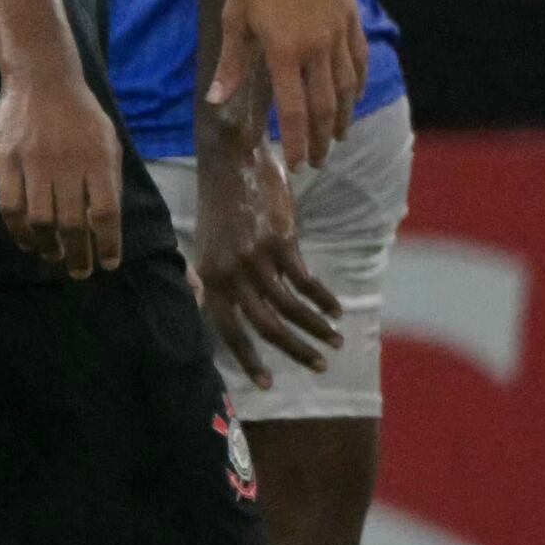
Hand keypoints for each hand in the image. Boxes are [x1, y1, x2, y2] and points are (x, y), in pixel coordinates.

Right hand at [0, 67, 124, 276]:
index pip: (105, 214)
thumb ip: (108, 178)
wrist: (42, 79)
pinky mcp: (6, 161)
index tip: (108, 264)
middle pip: (72, 224)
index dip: (108, 244)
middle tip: (79, 272)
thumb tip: (106, 222)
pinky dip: (18, 231)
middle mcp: (67, 165)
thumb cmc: (80, 114)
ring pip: (40, 220)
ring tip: (53, 257)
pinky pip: (10, 206)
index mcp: (98, 161)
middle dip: (78, 255)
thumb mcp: (107, 141)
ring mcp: (33, 163)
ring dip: (48, 247)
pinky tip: (27, 241)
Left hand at [192, 114, 344, 383]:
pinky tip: (336, 310)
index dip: (248, 358)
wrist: (231, 160)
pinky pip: (306, 282)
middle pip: (264, 326)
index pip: (226, 330)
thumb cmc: (223, 204)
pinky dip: (323, 300)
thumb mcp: (211, 245)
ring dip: (316, 328)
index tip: (268, 384)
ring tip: (335, 339)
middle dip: (293, 350)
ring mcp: (254, 258)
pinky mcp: (280, 241)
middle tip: (319, 366)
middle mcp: (228, 272)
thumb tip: (230, 313)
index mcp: (207, 277)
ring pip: (289, 308)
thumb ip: (218, 278)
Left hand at [207, 0, 365, 171]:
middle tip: (318, 162)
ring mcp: (338, 34)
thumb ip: (232, 62)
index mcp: (284, 52)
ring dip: (343, 117)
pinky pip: (359, 60)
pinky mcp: (350, 18)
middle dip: (322, 139)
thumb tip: (217, 100)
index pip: (295, 112)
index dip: (297, 142)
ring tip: (338, 137)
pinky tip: (356, 95)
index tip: (298, 164)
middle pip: (326, 107)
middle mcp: (317, 49)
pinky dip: (359, 83)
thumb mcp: (234, 16)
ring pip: (347, 87)